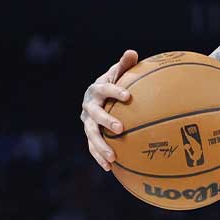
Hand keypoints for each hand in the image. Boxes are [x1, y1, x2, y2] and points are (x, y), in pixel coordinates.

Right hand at [80, 50, 137, 170]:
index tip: (129, 96)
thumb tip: (132, 52)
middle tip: (121, 129)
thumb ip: (125, 64)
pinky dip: (99, 157)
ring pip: (91, 135)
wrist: (99, 95)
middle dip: (106, 121)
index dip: (115, 91)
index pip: (105, 88)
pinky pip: (92, 147)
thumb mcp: (119, 72)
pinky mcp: (90, 133)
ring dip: (101, 146)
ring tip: (113, 158)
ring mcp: (87, 121)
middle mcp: (89, 106)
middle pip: (94, 114)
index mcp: (97, 89)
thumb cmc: (115, 82)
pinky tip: (109, 168)